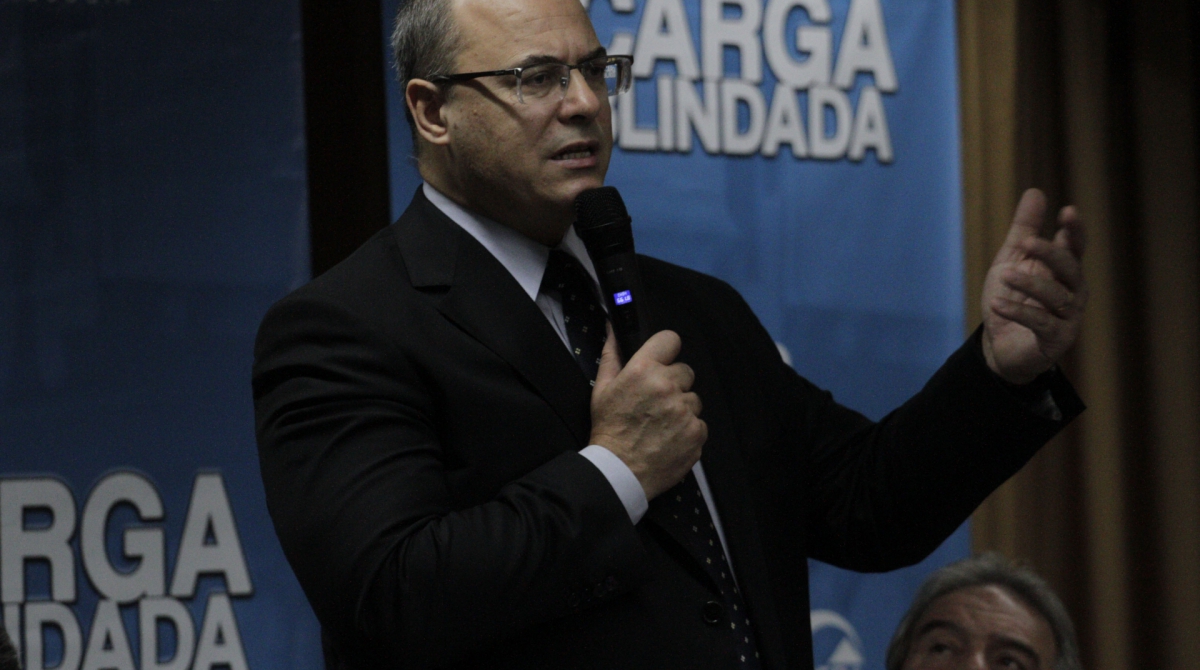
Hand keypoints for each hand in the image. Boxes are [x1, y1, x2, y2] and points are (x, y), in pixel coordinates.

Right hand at [589, 325, 706, 499]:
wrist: (619, 471)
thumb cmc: (609, 428)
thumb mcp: (602, 389)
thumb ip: (612, 355)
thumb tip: (614, 328)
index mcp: (644, 370)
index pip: (670, 339)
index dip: (666, 350)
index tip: (662, 361)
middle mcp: (668, 386)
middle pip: (685, 371)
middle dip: (674, 383)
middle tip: (656, 402)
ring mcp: (685, 410)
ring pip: (693, 398)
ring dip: (682, 408)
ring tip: (662, 424)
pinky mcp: (697, 432)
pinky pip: (699, 422)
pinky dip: (688, 429)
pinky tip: (670, 438)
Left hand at [982, 188, 1088, 383]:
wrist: (999, 346)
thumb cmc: (1012, 299)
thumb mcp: (1011, 260)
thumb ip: (1023, 229)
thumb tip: (1035, 191)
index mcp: (1063, 270)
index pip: (1075, 246)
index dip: (1074, 230)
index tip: (1068, 211)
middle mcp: (1072, 291)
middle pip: (1070, 267)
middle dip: (1051, 253)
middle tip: (1028, 242)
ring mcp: (1068, 317)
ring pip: (1056, 296)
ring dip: (1030, 283)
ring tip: (1006, 275)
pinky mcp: (1057, 339)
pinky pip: (1041, 323)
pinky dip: (1018, 312)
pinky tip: (997, 304)